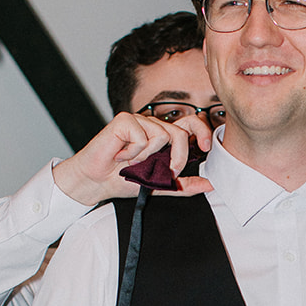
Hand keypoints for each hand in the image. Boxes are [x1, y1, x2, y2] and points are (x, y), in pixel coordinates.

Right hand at [53, 112, 213, 206]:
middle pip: (180, 132)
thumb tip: (209, 185)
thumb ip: (182, 185)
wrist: (96, 182)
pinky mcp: (124, 120)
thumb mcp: (159, 185)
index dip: (202, 131)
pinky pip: (143, 137)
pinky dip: (133, 152)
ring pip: (162, 135)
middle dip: (179, 155)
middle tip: (169, 170)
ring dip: (148, 157)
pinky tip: (121, 155)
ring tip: (132, 162)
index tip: (205, 147)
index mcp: (163, 137)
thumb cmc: (122, 179)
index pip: (190, 124)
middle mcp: (153, 126)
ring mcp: (139, 121)